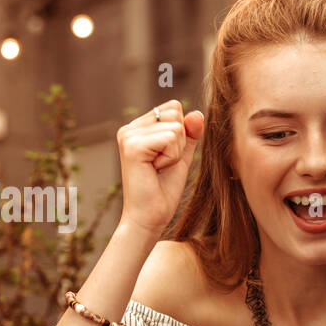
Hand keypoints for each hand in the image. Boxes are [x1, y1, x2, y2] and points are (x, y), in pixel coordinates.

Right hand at [117, 99, 203, 236]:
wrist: (150, 217)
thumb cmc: (163, 190)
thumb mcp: (181, 157)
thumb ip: (189, 134)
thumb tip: (197, 113)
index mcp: (138, 128)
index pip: (174, 108)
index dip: (181, 134)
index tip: (165, 158)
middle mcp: (129, 128)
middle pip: (175, 113)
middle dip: (179, 142)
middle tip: (162, 165)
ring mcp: (128, 135)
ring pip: (176, 127)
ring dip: (176, 153)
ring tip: (158, 168)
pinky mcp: (132, 146)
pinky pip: (171, 138)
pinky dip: (172, 157)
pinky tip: (156, 169)